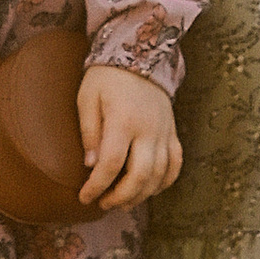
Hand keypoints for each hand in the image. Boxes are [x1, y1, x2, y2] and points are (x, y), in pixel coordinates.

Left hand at [76, 63, 181, 210]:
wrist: (140, 54)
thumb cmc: (107, 77)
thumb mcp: (88, 98)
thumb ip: (89, 132)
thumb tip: (90, 165)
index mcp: (123, 120)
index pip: (111, 165)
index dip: (97, 186)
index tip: (84, 197)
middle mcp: (148, 130)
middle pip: (139, 177)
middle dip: (119, 197)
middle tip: (103, 203)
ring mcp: (164, 132)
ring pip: (159, 176)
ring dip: (140, 195)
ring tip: (121, 201)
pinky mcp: (172, 132)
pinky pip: (174, 165)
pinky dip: (164, 182)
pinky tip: (148, 189)